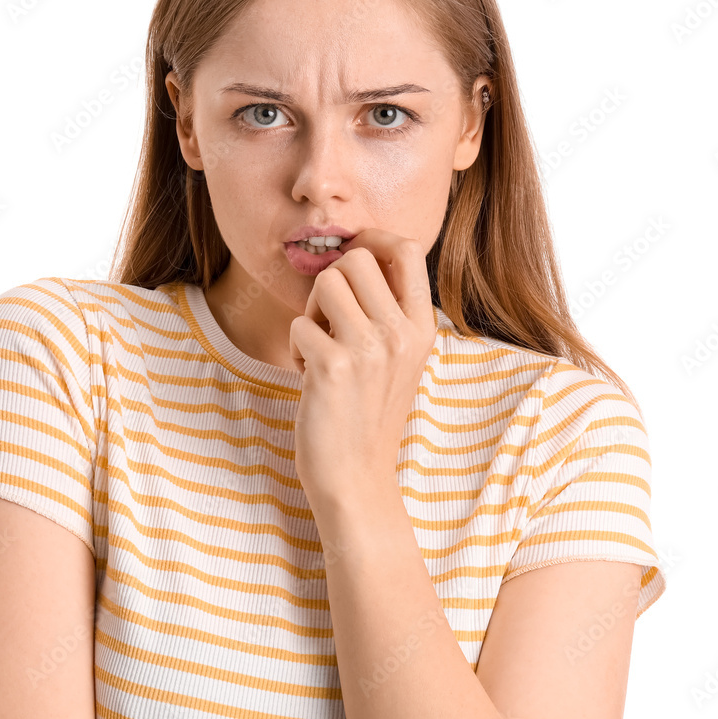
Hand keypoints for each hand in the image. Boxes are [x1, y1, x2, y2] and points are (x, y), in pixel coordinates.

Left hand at [288, 228, 436, 509]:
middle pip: (357, 258)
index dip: (374, 239)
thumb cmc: (368, 415)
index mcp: (422, 328)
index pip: (409, 249)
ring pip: (325, 282)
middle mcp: (401, 333)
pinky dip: (295, 347)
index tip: (354, 256)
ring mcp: (369, 349)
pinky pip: (298, 324)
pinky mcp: (332, 367)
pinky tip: (310, 378)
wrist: (356, 480)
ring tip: (319, 349)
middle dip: (332, 281)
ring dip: (311, 313)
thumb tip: (356, 255)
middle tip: (329, 320)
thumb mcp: (398, 359)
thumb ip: (388, 311)